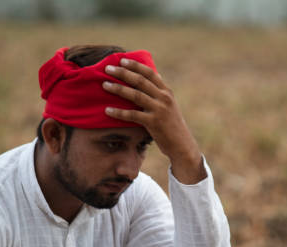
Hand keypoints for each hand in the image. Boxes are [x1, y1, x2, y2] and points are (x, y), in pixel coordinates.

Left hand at [103, 58, 205, 183]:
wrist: (182, 145)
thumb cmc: (172, 126)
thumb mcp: (169, 106)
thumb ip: (160, 93)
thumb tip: (152, 77)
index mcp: (167, 92)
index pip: (150, 73)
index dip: (135, 65)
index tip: (122, 60)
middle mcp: (164, 98)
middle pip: (140, 80)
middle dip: (123, 72)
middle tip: (108, 68)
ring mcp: (159, 109)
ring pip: (135, 95)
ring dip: (118, 88)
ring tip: (104, 84)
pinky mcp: (153, 122)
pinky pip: (132, 115)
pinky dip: (118, 112)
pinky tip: (107, 110)